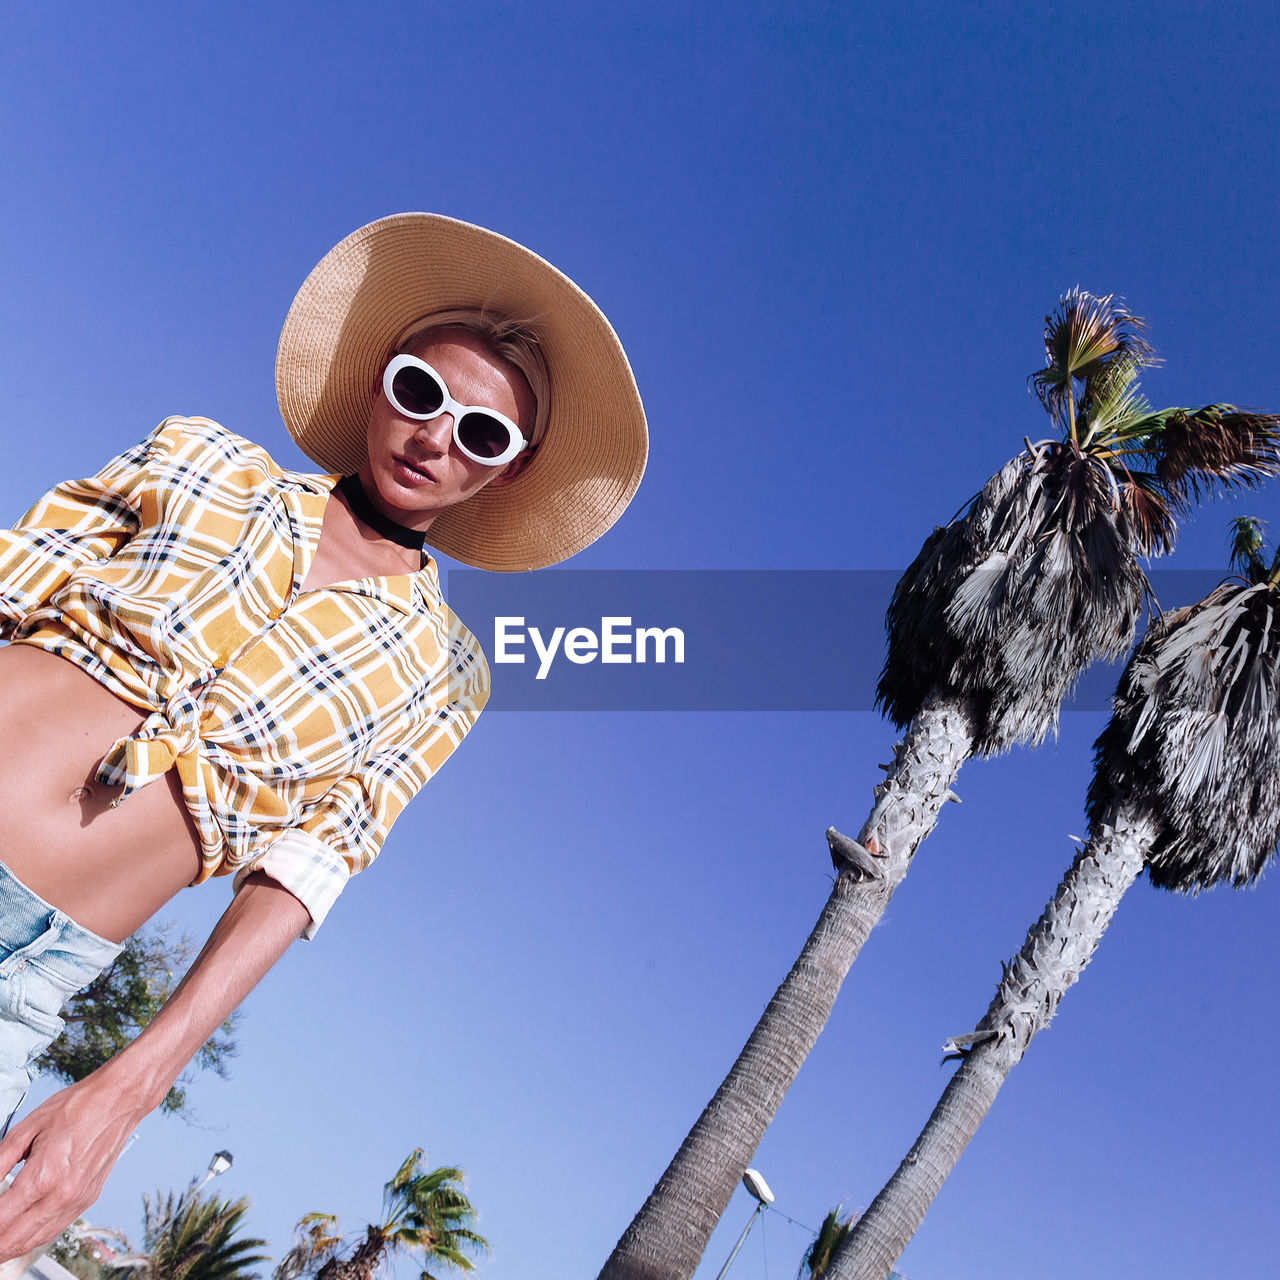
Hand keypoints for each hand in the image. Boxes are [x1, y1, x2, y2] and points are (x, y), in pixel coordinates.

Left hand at [0, 1070, 147, 1261]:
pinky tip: (21, 1235)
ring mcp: (77, 1200)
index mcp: (44, 1177)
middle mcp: (62, 1195)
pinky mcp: (88, 1199)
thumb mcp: (27, 1128)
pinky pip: (54, 1230)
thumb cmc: (79, 1106)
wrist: (119, 1100)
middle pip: (13, 1240)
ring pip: (34, 1242)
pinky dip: (33, 1239)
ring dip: (10, 1248)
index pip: (0, 1220)